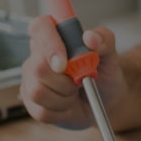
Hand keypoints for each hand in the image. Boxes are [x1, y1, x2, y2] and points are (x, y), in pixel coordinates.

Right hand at [20, 15, 125, 129]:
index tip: (65, 62)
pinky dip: (62, 112)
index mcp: (54, 35)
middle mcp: (37, 56)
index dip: (50, 44)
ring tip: (74, 93)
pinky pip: (41, 111)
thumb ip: (104, 40)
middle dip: (65, 81)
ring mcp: (30, 79)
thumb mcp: (110, 54)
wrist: (104, 100)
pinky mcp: (31, 102)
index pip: (40, 28)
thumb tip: (90, 37)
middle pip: (37, 67)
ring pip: (38, 92)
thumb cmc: (103, 73)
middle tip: (80, 81)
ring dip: (64, 97)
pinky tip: (68, 104)